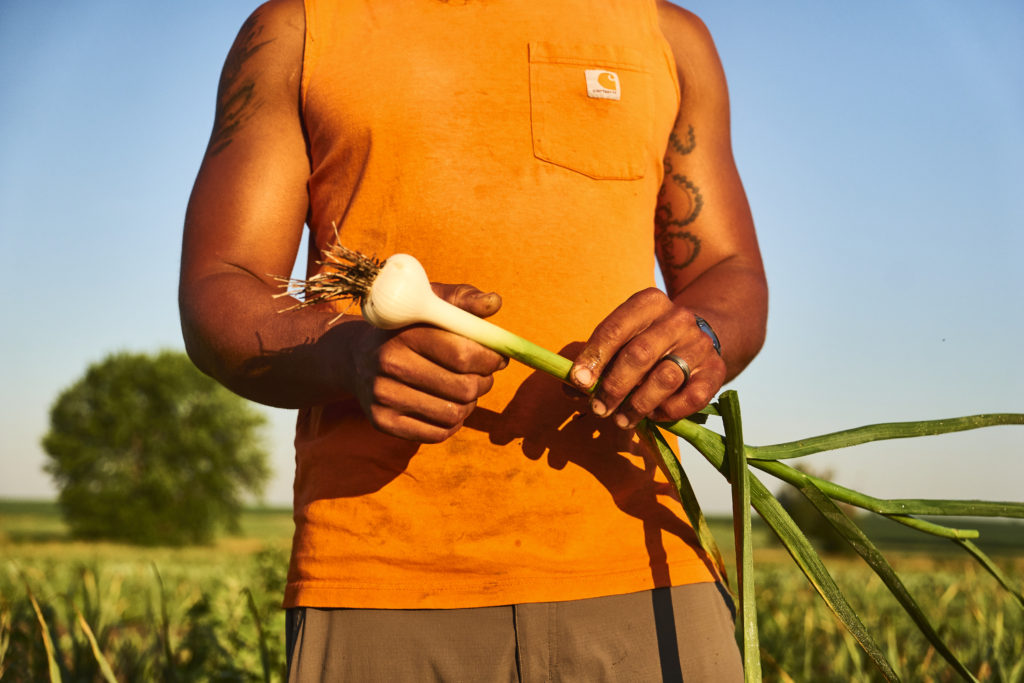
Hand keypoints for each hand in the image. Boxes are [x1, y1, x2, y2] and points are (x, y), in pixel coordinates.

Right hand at [348, 284, 508, 442]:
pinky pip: (438, 433)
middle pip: (463, 387)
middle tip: (484, 375)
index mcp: (405, 332)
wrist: (357, 357)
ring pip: (454, 413)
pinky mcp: (382, 422)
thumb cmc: (407, 327)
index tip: (498, 357)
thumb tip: (494, 302)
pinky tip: (447, 405)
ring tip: (465, 389)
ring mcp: (383, 396)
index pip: (463, 354)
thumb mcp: (430, 303)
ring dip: (470, 403)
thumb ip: (463, 300)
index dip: (491, 358)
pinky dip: (452, 422)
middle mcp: (389, 364)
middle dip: (484, 382)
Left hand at [569, 288, 724, 429]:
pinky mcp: (716, 370)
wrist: (699, 336)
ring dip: (637, 405)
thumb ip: (598, 360)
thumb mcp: (623, 339)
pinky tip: (653, 415)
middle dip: (614, 386)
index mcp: (649, 303)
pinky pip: (691, 398)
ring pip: (664, 379)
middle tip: (598, 408)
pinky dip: (668, 411)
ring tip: (620, 419)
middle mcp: (678, 319)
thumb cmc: (648, 341)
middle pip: (639, 355)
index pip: (616, 329)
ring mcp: (699, 344)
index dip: (594, 357)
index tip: (579, 382)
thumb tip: (571, 387)